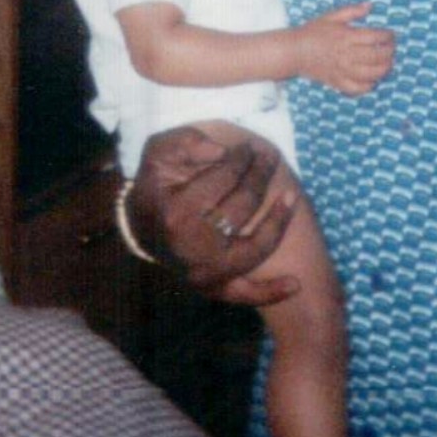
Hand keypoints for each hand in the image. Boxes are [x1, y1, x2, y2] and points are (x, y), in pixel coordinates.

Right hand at [129, 126, 297, 305]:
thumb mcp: (159, 153)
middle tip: (269, 157)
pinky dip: (271, 292)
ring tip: (291, 195)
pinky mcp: (214, 288)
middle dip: (261, 176)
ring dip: (278, 220)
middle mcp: (193, 246)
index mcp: (178, 211)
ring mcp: (205, 272)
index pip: (224, 178)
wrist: (141, 228)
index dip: (241, 158)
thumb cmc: (155, 186)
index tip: (249, 147)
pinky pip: (246, 294)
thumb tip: (221, 151)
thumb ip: (187, 142)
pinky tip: (295, 283)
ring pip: (255, 246)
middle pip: (243, 206)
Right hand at [295, 1, 395, 95]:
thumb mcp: (331, 16)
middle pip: (377, 56)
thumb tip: (370, 5)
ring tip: (387, 64)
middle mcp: (347, 54)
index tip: (391, 35)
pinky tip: (372, 80)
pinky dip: (368, 86)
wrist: (295, 52)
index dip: (388, 36)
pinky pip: (358, 88)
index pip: (375, 37)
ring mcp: (343, 70)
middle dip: (390, 53)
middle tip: (392, 49)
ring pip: (371, 74)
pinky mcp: (338, 82)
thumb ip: (352, 11)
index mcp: (346, 36)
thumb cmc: (313, 32)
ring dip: (384, 69)